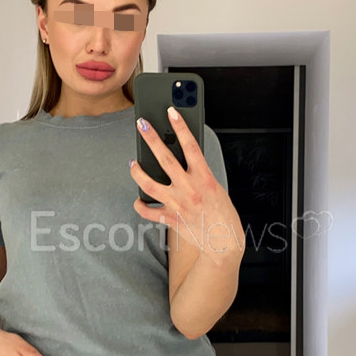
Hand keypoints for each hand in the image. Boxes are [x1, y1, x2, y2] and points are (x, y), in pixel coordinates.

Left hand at [130, 107, 244, 262]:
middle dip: (152, 139)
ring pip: (149, 183)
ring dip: (138, 171)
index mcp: (204, 178)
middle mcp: (189, 189)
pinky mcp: (170, 219)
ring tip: (133, 163)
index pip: (190, 146)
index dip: (181, 127)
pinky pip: (148, 211)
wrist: (223, 243)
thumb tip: (183, 160)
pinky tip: (138, 199)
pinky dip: (141, 205)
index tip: (171, 111)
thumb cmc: (222, 214)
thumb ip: (199, 174)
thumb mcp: (215, 187)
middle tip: (142, 124)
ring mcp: (177, 204)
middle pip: (165, 159)